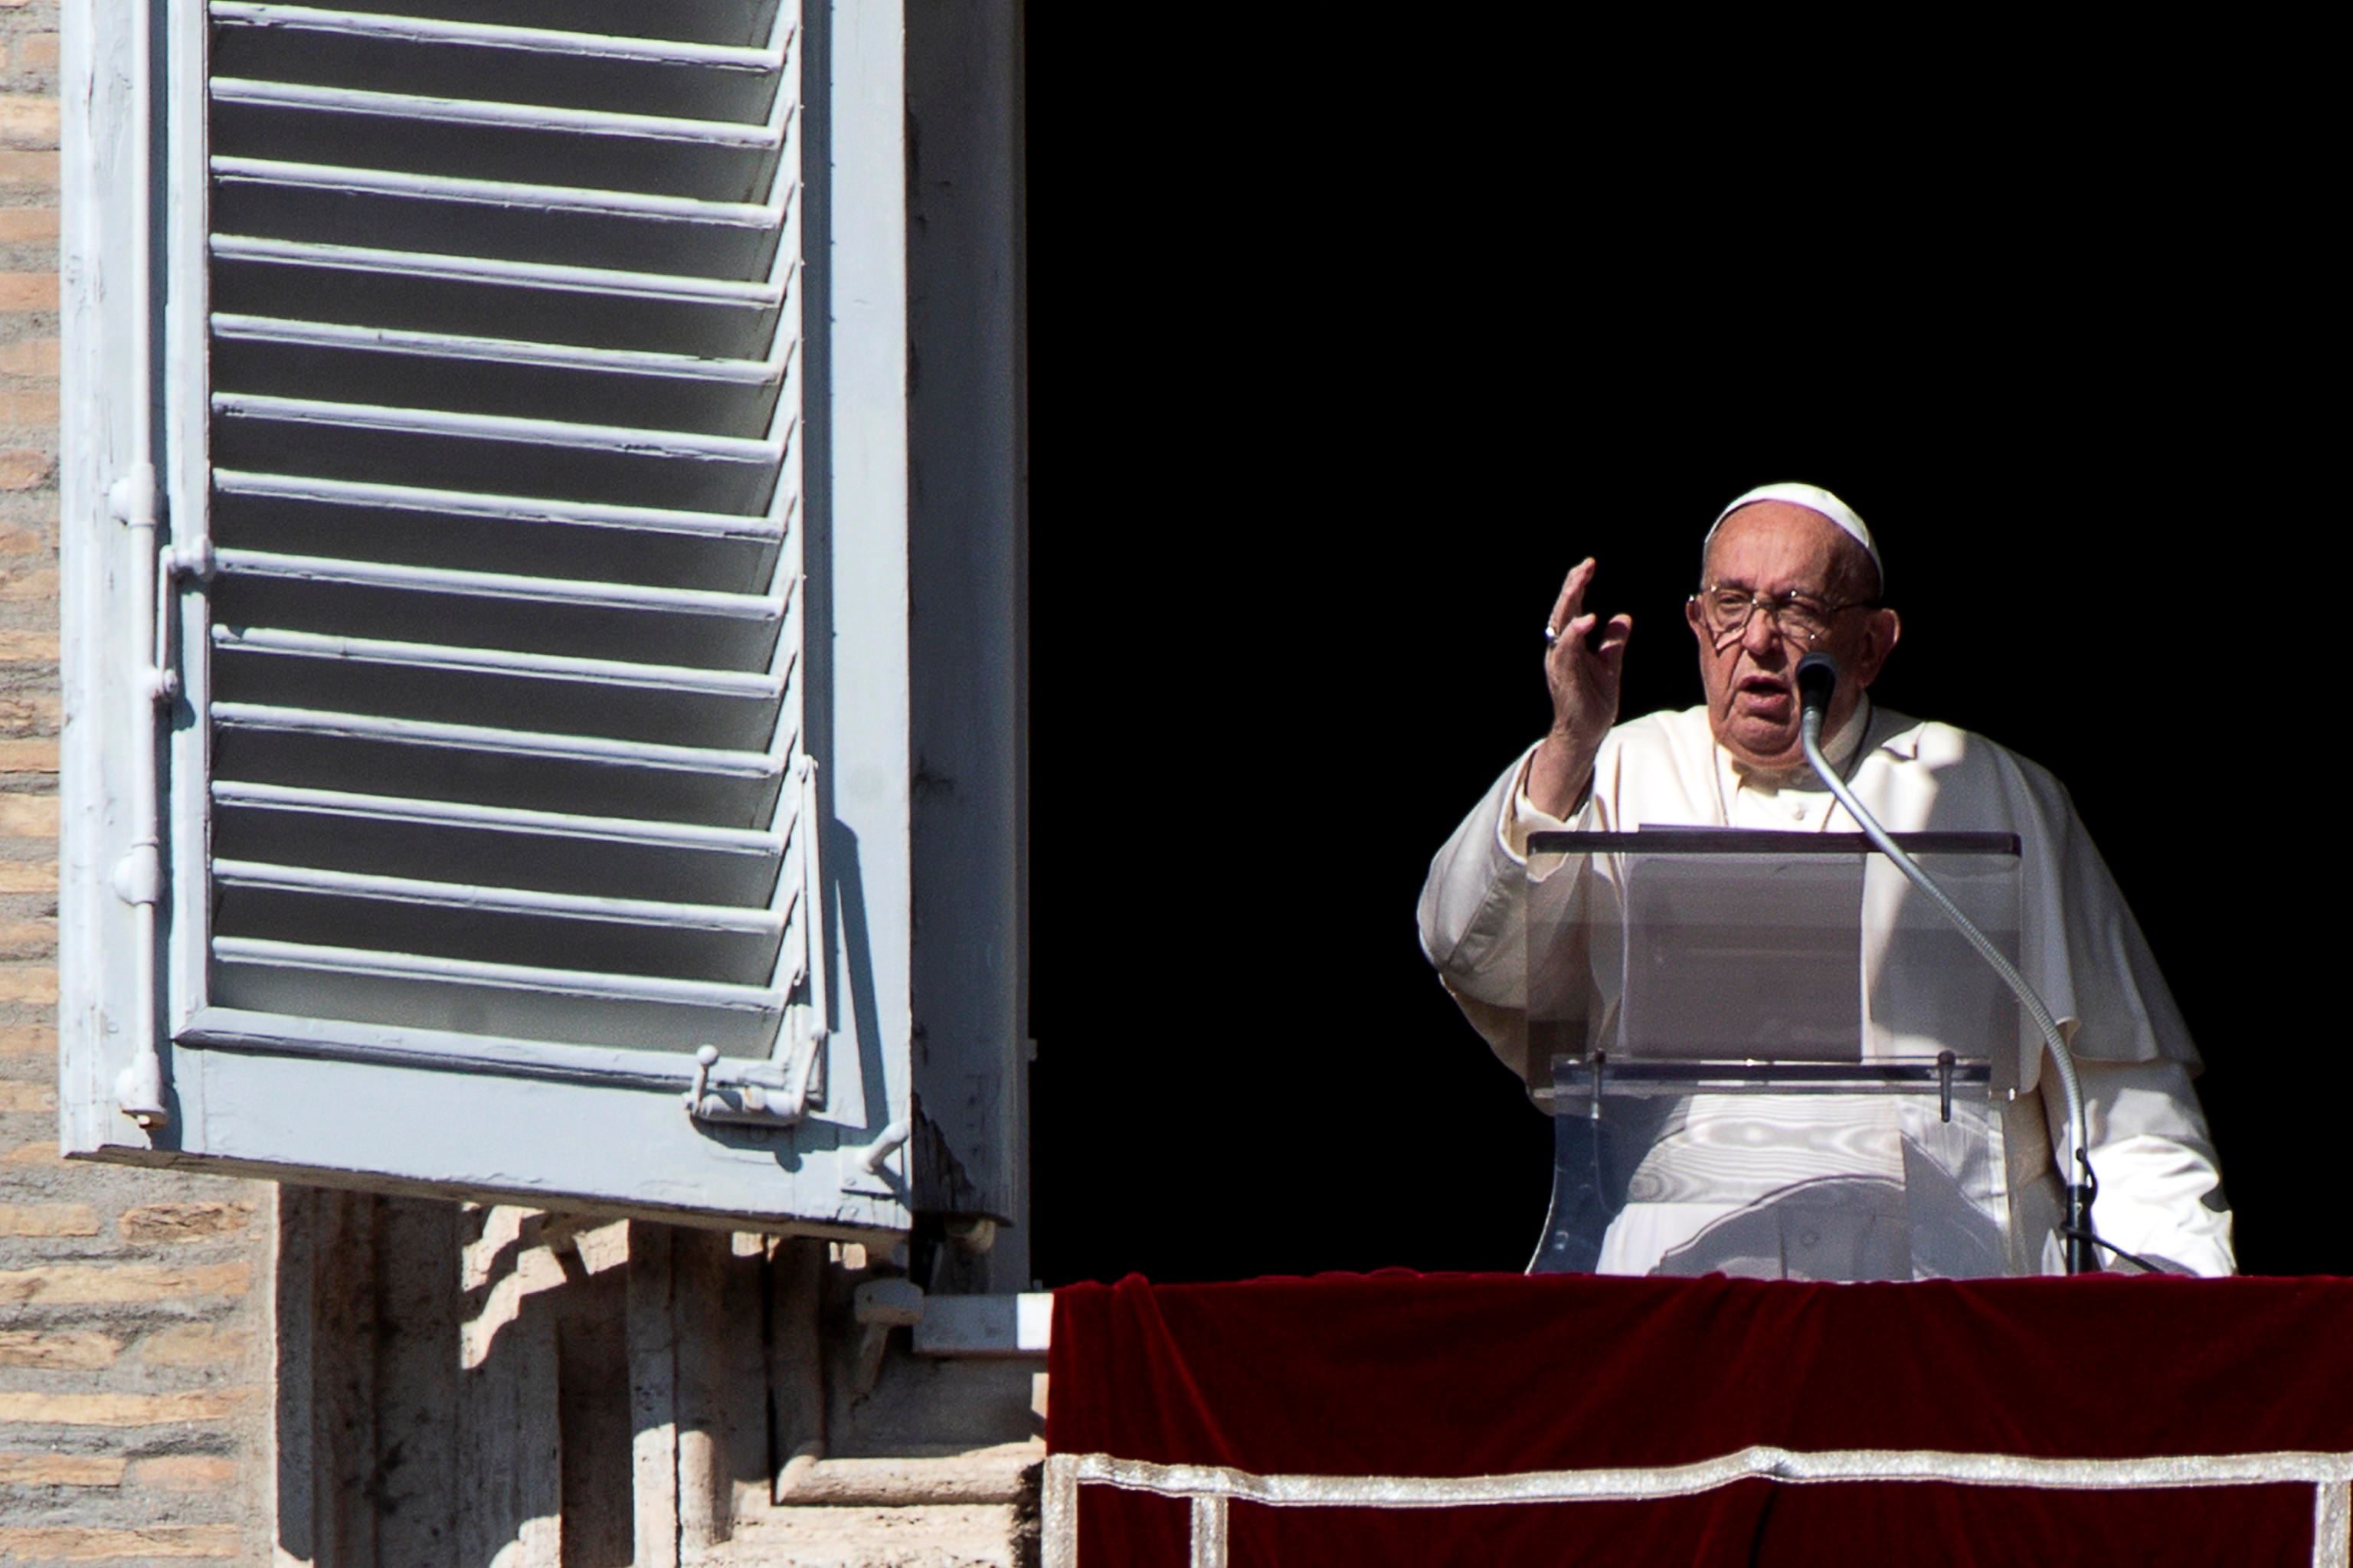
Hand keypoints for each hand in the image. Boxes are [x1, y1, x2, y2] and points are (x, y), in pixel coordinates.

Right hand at [1527, 557, 1631, 815]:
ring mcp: (1560, 662)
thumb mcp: (1609, 665)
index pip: (1572, 608)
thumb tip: (1623, 617)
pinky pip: (1567, 651)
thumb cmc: (1593, 700)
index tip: (1589, 565)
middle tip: (1585, 565)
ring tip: (1580, 581)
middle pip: (1563, 610)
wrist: (1586, 732)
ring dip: (1570, 601)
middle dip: (1573, 586)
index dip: (1578, 586)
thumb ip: (1614, 642)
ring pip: (1560, 625)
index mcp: (1570, 644)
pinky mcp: (1563, 676)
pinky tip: (1588, 619)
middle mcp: (1560, 649)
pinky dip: (1575, 633)